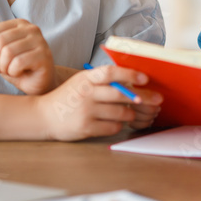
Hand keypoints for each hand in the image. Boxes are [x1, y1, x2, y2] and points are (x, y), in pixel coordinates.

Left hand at [0, 21, 54, 94]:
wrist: (37, 83)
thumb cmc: (17, 67)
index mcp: (20, 24)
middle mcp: (31, 29)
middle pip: (0, 40)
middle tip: (2, 68)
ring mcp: (40, 41)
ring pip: (8, 52)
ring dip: (4, 67)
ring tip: (11, 70)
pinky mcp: (44, 56)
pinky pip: (18, 63)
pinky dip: (13, 72)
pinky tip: (20, 73)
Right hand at [35, 66, 160, 140]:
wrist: (44, 116)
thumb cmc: (68, 97)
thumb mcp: (81, 81)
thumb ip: (101, 80)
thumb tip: (131, 80)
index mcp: (86, 78)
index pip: (110, 72)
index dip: (129, 74)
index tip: (145, 78)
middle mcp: (86, 93)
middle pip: (121, 94)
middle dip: (142, 97)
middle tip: (156, 99)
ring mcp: (86, 111)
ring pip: (120, 113)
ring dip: (130, 114)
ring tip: (129, 113)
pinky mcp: (86, 127)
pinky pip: (112, 127)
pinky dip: (118, 125)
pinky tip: (114, 122)